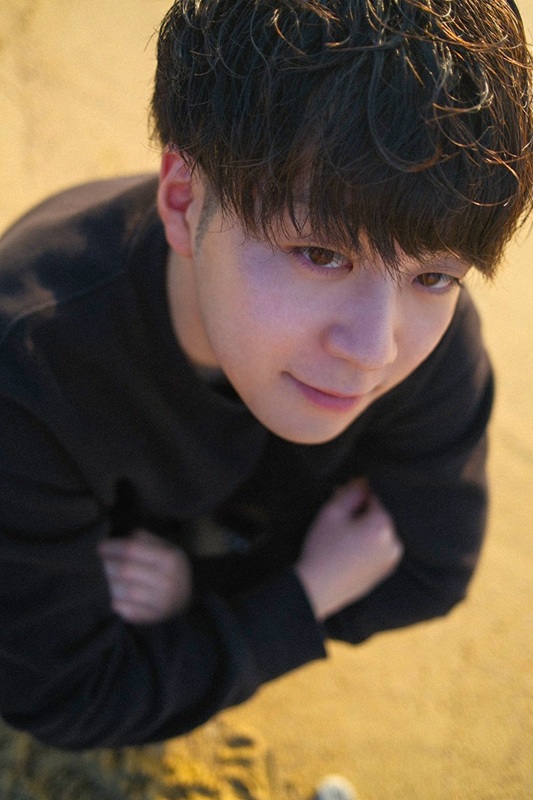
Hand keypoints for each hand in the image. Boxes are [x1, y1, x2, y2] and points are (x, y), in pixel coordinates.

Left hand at [98, 529, 192, 623]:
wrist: (188, 595)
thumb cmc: (170, 567)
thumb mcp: (165, 546)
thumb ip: (144, 539)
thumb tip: (120, 539)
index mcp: (169, 558)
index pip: (133, 549)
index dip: (112, 547)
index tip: (101, 547)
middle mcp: (167, 580)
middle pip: (126, 570)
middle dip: (107, 565)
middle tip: (99, 562)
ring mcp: (162, 601)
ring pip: (125, 592)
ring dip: (109, 584)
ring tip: (104, 578)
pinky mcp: (154, 618)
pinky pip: (128, 611)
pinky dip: (117, 603)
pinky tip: (113, 596)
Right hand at [295, 480, 402, 620]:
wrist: (317, 590)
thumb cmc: (322, 548)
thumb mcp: (333, 512)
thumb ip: (352, 491)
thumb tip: (365, 482)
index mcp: (383, 524)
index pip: (375, 495)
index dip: (356, 493)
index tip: (340, 495)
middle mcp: (394, 542)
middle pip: (379, 513)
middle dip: (361, 510)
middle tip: (338, 515)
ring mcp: (391, 559)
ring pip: (379, 530)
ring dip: (364, 526)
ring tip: (341, 533)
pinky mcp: (385, 571)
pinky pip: (379, 547)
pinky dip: (367, 542)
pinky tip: (347, 548)